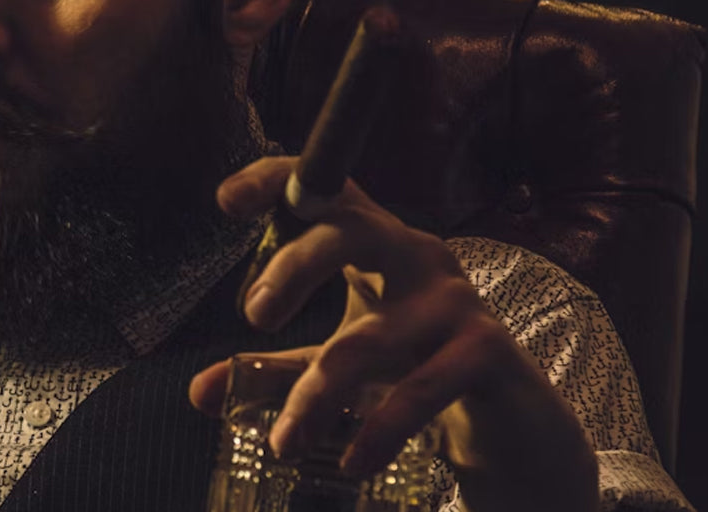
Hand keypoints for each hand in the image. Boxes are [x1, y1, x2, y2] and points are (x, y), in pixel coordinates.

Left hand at [189, 156, 599, 511]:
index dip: (278, 182)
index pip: (329, 192)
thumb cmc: (414, 368)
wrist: (508, 420)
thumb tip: (199, 392)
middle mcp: (417, 257)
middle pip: (351, 232)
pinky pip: (420, 388)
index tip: (228, 200)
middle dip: (295, 267)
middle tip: (253, 316)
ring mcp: (454, 300)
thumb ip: (273, 372)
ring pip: (371, 337)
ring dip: (318, 393)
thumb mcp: (338, 363)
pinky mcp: (484, 349)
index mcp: (376, 245)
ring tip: (283, 444)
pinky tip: (352, 460)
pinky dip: (380, 429)